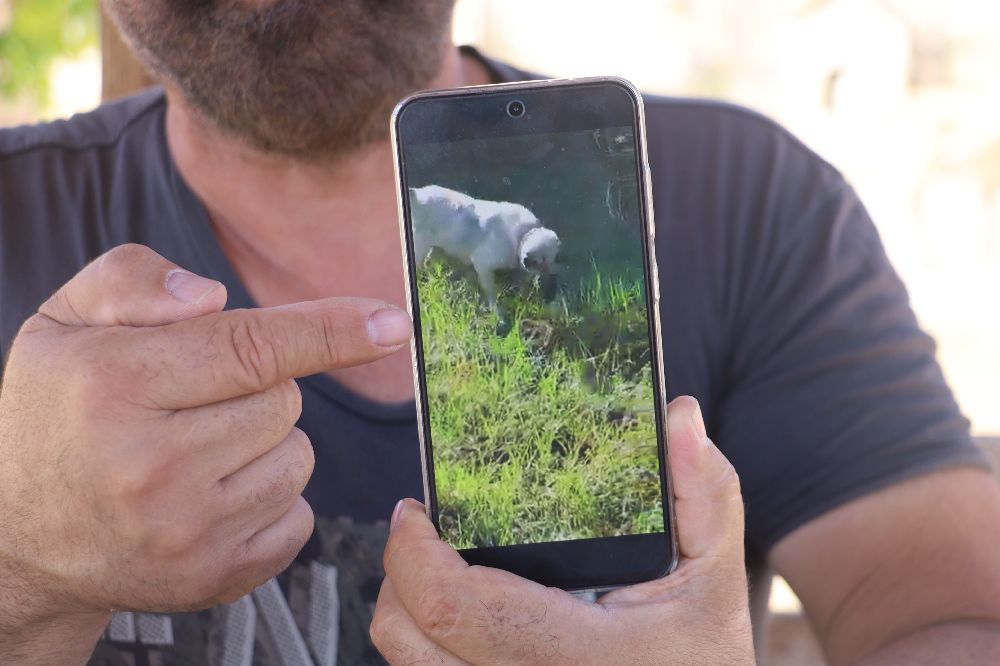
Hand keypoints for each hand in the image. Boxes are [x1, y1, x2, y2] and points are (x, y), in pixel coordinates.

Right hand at [0, 244, 410, 655]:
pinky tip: (210, 496)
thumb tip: (211, 297)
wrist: (18, 534)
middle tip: (192, 402)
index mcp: (115, 386)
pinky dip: (270, 497)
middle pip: (284, 400)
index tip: (394, 323)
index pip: (252, 347)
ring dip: (264, 443)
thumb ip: (131, 280)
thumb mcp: (62, 322)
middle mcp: (150, 466)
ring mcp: (185, 532)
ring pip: (297, 456)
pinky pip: (297, 515)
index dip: (331, 331)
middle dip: (255, 388)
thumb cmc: (55, 413)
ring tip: (193, 451)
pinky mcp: (213, 578)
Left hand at [370, 396, 753, 664]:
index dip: (415, 554)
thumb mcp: (715, 569)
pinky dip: (429, 643)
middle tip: (417, 531)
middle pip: (411, 641)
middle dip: (398, 576)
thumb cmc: (701, 649)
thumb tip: (680, 413)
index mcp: (578, 651)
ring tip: (433, 566)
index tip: (415, 511)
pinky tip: (460, 610)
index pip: (459, 608)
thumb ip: (703, 490)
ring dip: (407, 611)